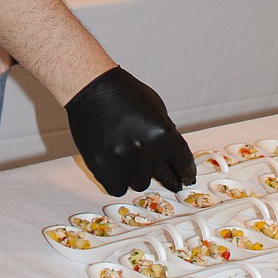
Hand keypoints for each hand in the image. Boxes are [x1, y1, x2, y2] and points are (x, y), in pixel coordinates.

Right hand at [65, 66, 196, 196]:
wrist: (91, 89)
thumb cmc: (123, 94)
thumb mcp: (156, 108)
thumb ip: (165, 132)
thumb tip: (171, 154)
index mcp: (163, 134)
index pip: (183, 162)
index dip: (186, 172)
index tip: (186, 178)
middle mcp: (146, 151)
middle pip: (164, 177)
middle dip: (168, 178)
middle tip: (170, 181)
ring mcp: (124, 162)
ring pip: (140, 184)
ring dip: (138, 174)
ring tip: (129, 157)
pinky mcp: (104, 169)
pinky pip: (118, 188)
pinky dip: (119, 180)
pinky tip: (117, 166)